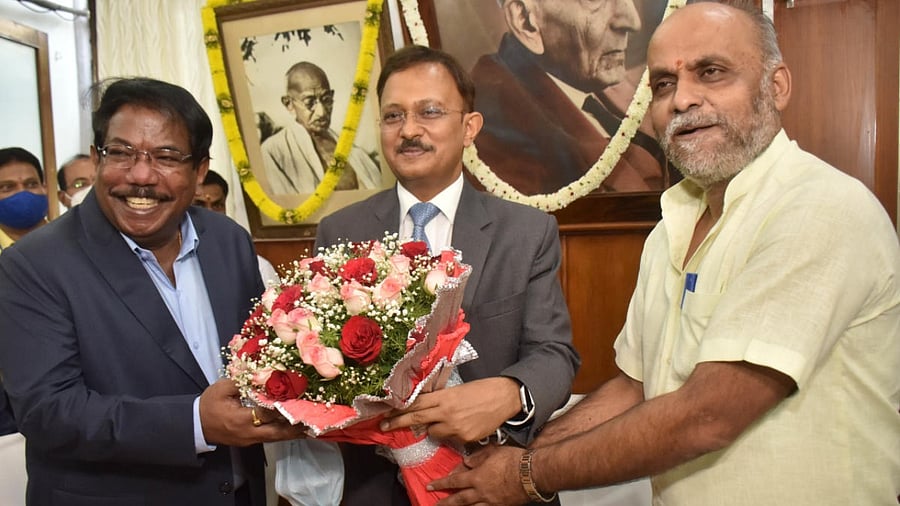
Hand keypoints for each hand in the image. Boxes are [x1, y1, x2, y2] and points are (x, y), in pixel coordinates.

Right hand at [198, 379, 306, 445]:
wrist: (196, 425)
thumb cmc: (208, 405)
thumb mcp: (221, 388)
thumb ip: (242, 382)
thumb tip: (260, 375)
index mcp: (241, 419)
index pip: (268, 414)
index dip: (284, 409)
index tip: (299, 401)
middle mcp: (248, 432)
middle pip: (277, 432)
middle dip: (295, 427)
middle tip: (313, 420)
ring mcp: (250, 439)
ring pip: (275, 438)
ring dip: (292, 433)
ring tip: (310, 427)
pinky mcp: (249, 441)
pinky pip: (270, 438)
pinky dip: (283, 433)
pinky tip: (293, 430)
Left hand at [380, 377, 519, 442]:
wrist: (504, 397)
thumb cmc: (481, 390)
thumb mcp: (457, 390)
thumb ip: (440, 399)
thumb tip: (426, 408)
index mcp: (444, 396)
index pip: (415, 403)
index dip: (399, 408)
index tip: (386, 412)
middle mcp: (446, 412)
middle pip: (416, 418)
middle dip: (398, 422)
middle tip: (383, 426)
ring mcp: (454, 426)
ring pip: (432, 432)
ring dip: (434, 428)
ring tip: (449, 419)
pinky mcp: (464, 438)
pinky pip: (449, 438)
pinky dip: (451, 434)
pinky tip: (462, 425)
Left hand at [431, 445, 529, 505]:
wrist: (532, 474)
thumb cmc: (515, 460)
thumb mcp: (493, 451)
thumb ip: (477, 456)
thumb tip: (466, 461)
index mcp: (477, 477)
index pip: (454, 481)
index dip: (441, 483)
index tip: (431, 485)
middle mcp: (481, 492)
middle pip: (458, 499)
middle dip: (445, 502)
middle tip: (435, 504)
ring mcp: (491, 502)